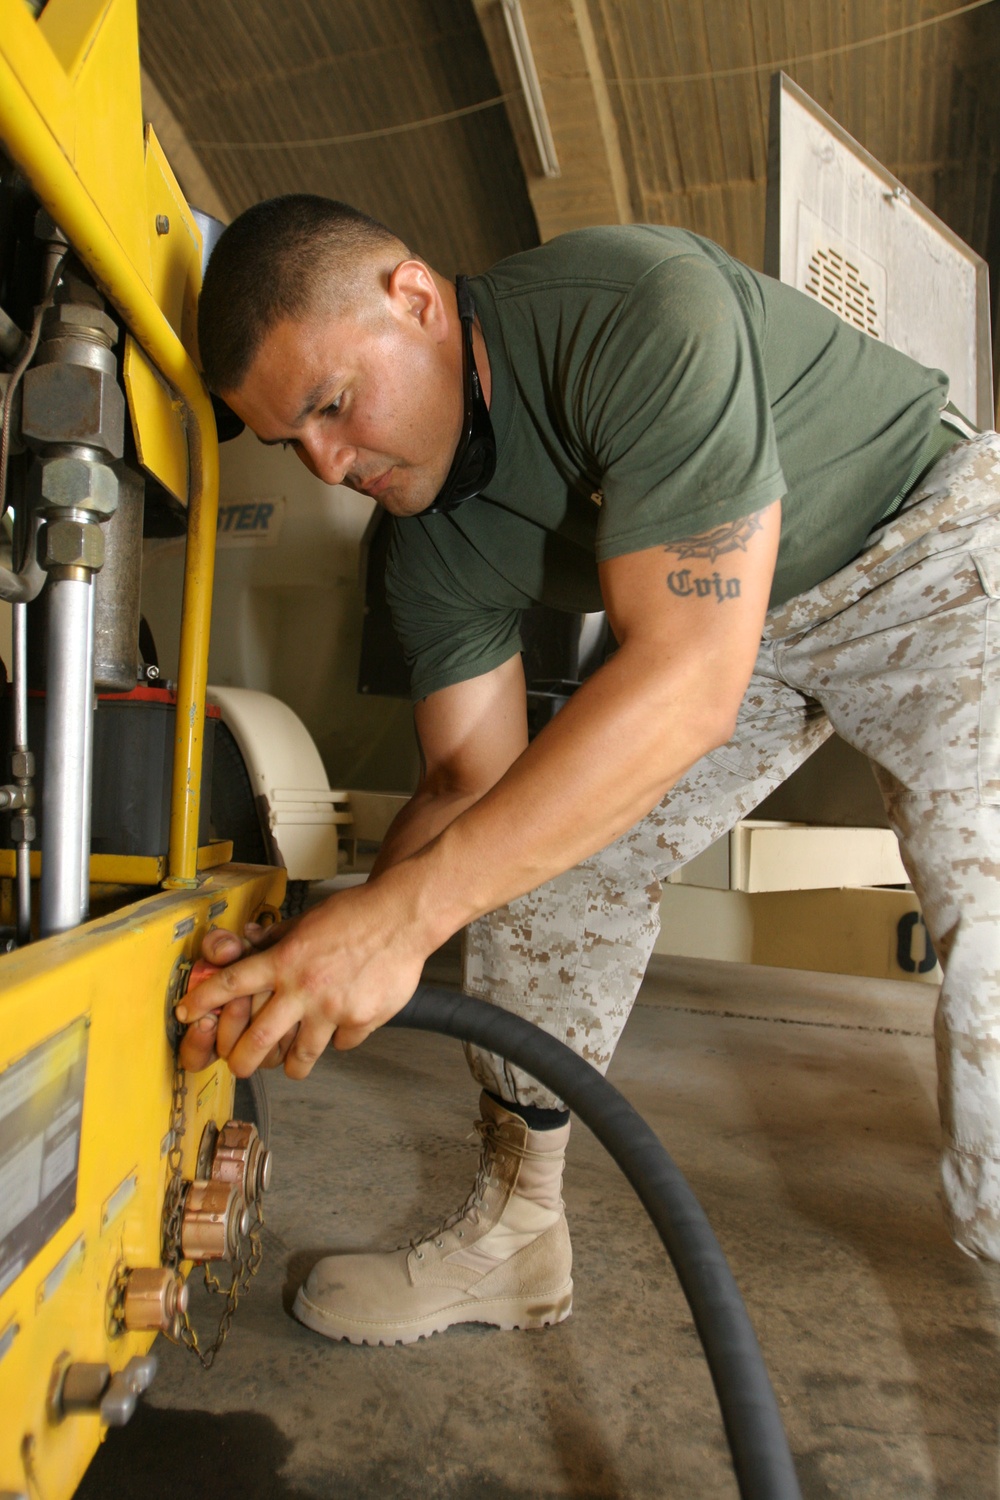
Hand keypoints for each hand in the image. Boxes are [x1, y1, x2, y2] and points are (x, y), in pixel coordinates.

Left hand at [173, 877, 429, 1079]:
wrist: (403, 916)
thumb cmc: (355, 913)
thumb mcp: (306, 920)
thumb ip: (276, 939)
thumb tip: (243, 943)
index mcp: (286, 960)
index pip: (233, 984)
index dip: (203, 1001)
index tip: (185, 1014)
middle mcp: (304, 987)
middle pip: (259, 1039)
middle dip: (241, 1060)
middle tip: (237, 1067)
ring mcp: (333, 1008)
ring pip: (300, 1055)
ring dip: (290, 1064)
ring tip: (290, 1066)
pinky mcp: (361, 1021)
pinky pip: (342, 1044)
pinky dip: (339, 1039)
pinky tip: (343, 1027)